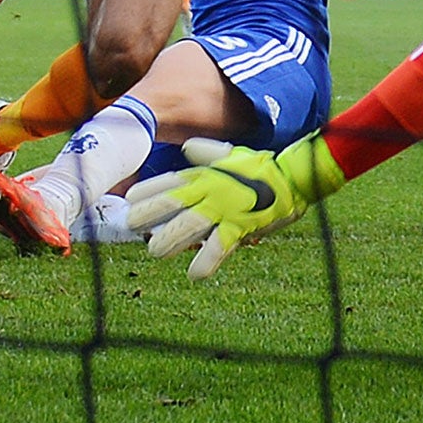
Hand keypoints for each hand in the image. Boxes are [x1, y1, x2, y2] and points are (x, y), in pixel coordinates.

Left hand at [125, 134, 342, 279]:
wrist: (294, 177)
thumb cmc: (261, 167)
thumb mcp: (233, 154)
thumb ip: (208, 153)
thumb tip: (188, 148)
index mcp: (207, 175)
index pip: (170, 180)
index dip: (148, 190)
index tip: (128, 199)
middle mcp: (211, 191)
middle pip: (172, 203)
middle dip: (148, 214)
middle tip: (130, 224)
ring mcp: (225, 209)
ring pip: (188, 226)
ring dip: (169, 239)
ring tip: (154, 250)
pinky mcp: (240, 227)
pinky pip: (219, 247)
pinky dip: (206, 262)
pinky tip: (195, 275)